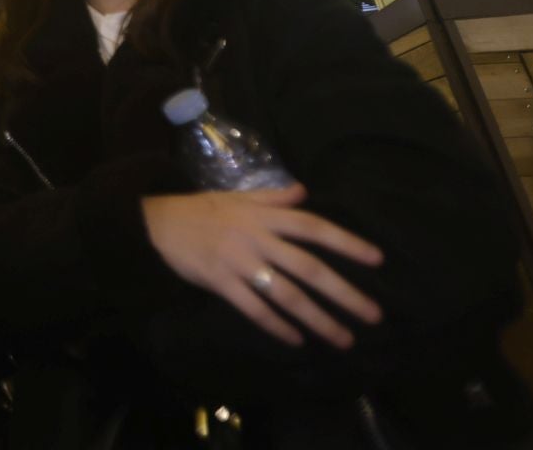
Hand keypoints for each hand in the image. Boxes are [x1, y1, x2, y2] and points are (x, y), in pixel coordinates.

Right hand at [141, 185, 383, 347]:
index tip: (377, 259)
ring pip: (286, 294)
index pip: (313, 227)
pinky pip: (254, 308)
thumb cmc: (200, 209)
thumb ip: (271, 196)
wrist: (156, 222)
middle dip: (344, 293)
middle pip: (309, 267)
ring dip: (318, 319)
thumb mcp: (236, 195)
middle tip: (374, 315)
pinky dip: (277, 326)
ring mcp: (239, 261)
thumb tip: (304, 191)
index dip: (346, 242)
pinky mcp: (220, 282)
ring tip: (344, 339)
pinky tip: (297, 340)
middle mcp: (257, 238)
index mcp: (264, 215)